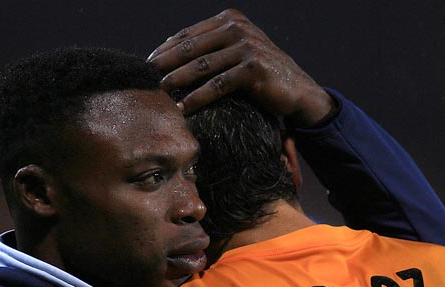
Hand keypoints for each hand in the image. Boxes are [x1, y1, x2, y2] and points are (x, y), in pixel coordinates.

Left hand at [148, 9, 335, 126]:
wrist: (298, 91)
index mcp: (229, 20)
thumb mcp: (235, 53)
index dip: (164, 50)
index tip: (146, 65)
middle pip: (191, 47)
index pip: (188, 35)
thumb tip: (168, 47)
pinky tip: (184, 108)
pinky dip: (198, 98)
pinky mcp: (253, 69)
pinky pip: (217, 85)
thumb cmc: (261, 75)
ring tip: (160, 92)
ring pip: (202, 66)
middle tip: (146, 78)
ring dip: (177, 80)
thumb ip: (210, 47)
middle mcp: (237, 28)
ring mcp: (246, 47)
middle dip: (165, 64)